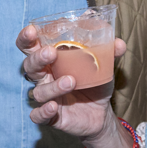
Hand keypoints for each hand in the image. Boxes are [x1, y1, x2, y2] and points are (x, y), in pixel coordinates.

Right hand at [17, 24, 125, 140]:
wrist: (101, 114)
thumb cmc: (94, 84)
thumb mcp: (103, 67)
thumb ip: (109, 53)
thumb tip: (119, 43)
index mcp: (52, 61)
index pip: (32, 47)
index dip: (27, 39)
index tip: (31, 31)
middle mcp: (45, 78)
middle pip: (30, 66)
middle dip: (37, 58)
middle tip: (51, 53)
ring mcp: (46, 97)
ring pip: (39, 91)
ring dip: (53, 86)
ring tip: (71, 81)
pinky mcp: (50, 116)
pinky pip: (37, 115)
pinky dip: (43, 111)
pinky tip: (53, 107)